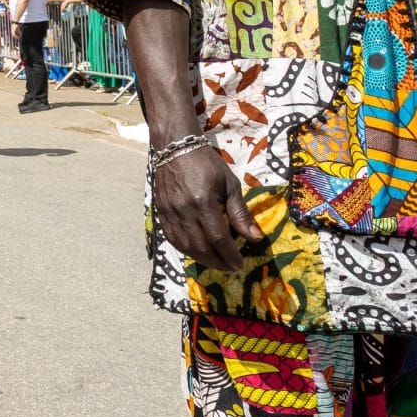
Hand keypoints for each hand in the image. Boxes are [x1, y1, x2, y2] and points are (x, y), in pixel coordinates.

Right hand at [151, 143, 259, 273]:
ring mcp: (170, 213)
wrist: (175, 147)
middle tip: (230, 268)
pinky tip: (197, 252)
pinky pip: (172, 239)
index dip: (230, 255)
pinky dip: (186, 250)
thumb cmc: (207, 163)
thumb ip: (240, 213)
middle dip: (218, 262)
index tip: (240, 264)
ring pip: (185, 247)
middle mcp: (184, 210)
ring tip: (216, 263)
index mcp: (204, 202)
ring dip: (202, 260)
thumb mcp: (229, 184)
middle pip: (201, 247)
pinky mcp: (160, 213)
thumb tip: (256, 237)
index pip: (219, 238)